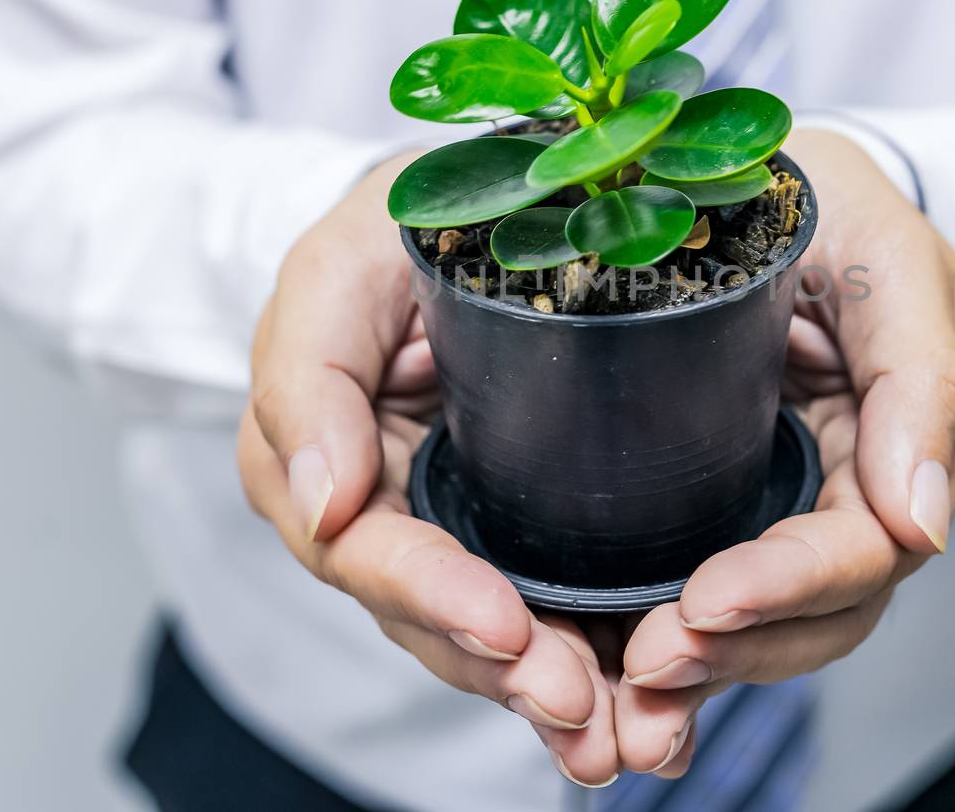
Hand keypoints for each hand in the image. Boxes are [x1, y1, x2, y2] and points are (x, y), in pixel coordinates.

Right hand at [236, 154, 621, 786]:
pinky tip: (648, 705)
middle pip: (437, 620)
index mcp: (321, 464)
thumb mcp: (333, 272)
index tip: (506, 629)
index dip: (434, 597)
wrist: (462, 217)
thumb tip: (324, 501)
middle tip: (583, 708)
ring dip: (555, 693)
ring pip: (496, 635)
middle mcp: (384, 515)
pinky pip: (552, 606)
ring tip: (628, 736)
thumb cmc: (388, 236)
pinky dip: (595, 658)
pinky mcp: (521, 528)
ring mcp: (455, 527)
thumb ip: (307, 376)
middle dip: (510, 673)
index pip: (365, 552)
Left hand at [611, 129, 954, 772]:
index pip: (867, 547)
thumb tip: (923, 525)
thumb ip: (920, 378)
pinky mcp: (745, 498)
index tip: (707, 600)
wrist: (786, 185)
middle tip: (649, 664)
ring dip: (709, 661)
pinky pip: (725, 586)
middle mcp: (868, 488)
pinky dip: (685, 633)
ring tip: (629, 682)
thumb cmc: (843, 205)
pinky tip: (622, 662)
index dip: (792, 585)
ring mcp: (806, 497)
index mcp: (920, 439)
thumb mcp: (890, 259)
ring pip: (777, 620)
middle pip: (822, 608)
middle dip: (741, 645)